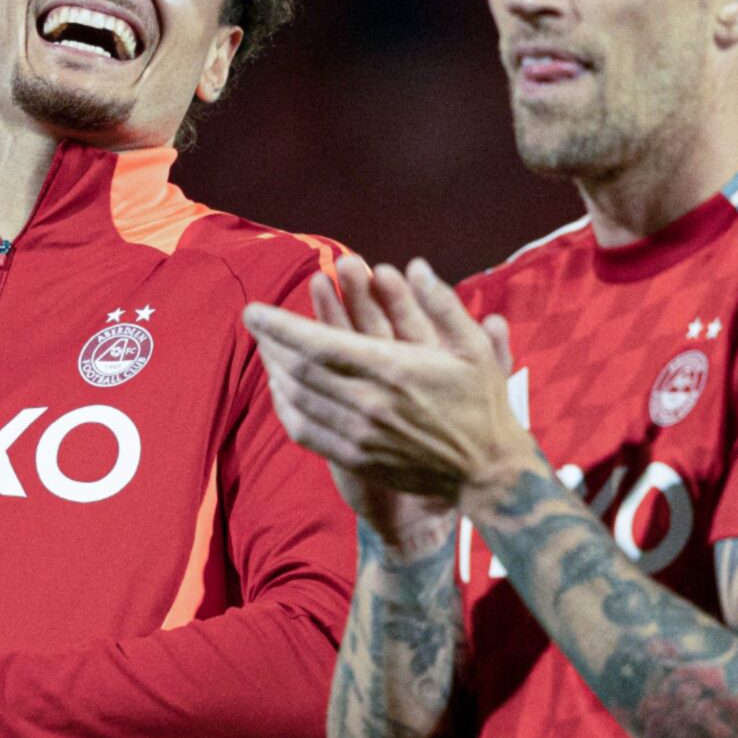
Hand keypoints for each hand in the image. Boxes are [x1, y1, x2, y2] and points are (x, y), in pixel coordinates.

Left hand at [243, 256, 524, 529]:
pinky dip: (285, 407)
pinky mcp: (354, 459)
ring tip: (264, 348)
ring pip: (297, 399)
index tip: (253, 309)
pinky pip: (304, 431)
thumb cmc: (481, 403)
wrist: (484, 471)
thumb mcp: (474, 347)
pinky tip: (281, 389)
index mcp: (393, 370)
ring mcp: (358, 435)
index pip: (317, 344)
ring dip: (274, 370)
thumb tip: (416, 266)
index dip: (279, 326)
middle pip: (298, 370)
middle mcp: (368, 403)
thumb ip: (442, 304)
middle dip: (270, 342)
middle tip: (254, 322)